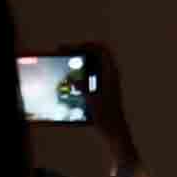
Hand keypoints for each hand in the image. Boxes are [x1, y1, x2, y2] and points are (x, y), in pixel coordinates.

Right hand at [47, 40, 138, 167]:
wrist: (115, 131)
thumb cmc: (106, 117)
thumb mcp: (92, 101)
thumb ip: (83, 88)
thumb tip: (73, 78)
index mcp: (111, 73)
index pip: (101, 49)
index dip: (85, 44)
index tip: (68, 48)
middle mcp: (110, 74)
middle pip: (94, 54)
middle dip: (78, 51)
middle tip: (61, 52)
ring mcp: (106, 81)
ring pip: (91, 64)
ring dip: (77, 61)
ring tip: (62, 64)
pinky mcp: (102, 89)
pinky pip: (89, 75)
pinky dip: (78, 73)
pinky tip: (67, 80)